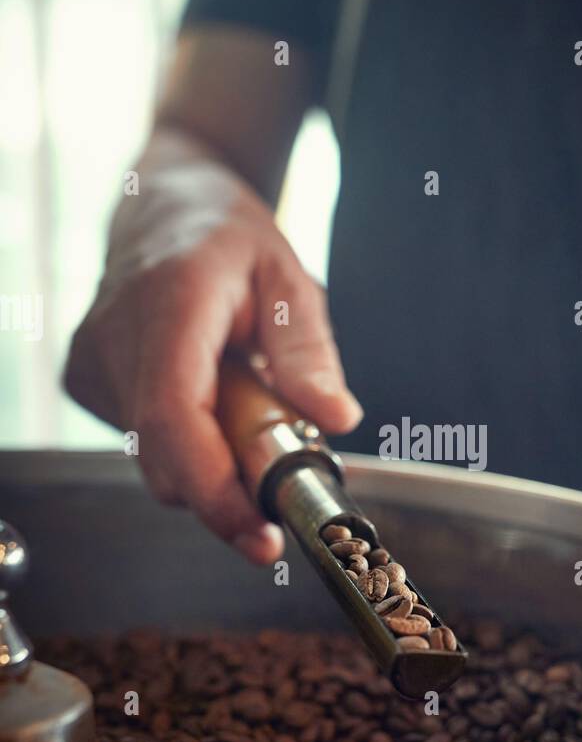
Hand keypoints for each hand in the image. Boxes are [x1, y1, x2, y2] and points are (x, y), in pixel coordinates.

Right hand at [65, 199, 361, 564]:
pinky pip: (145, 444)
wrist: (162, 205)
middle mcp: (115, 339)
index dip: (215, 493)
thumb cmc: (227, 238)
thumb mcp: (289, 278)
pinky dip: (188, 440)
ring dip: (214, 456)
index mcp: (170, 306)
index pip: (176, 422)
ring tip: (242, 393)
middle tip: (286, 459)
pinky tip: (206, 392)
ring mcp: (91, 364)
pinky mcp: (84, 383)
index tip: (261, 536)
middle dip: (232, 488)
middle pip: (166, 460)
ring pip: (158, 459)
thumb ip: (309, 351)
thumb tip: (336, 419)